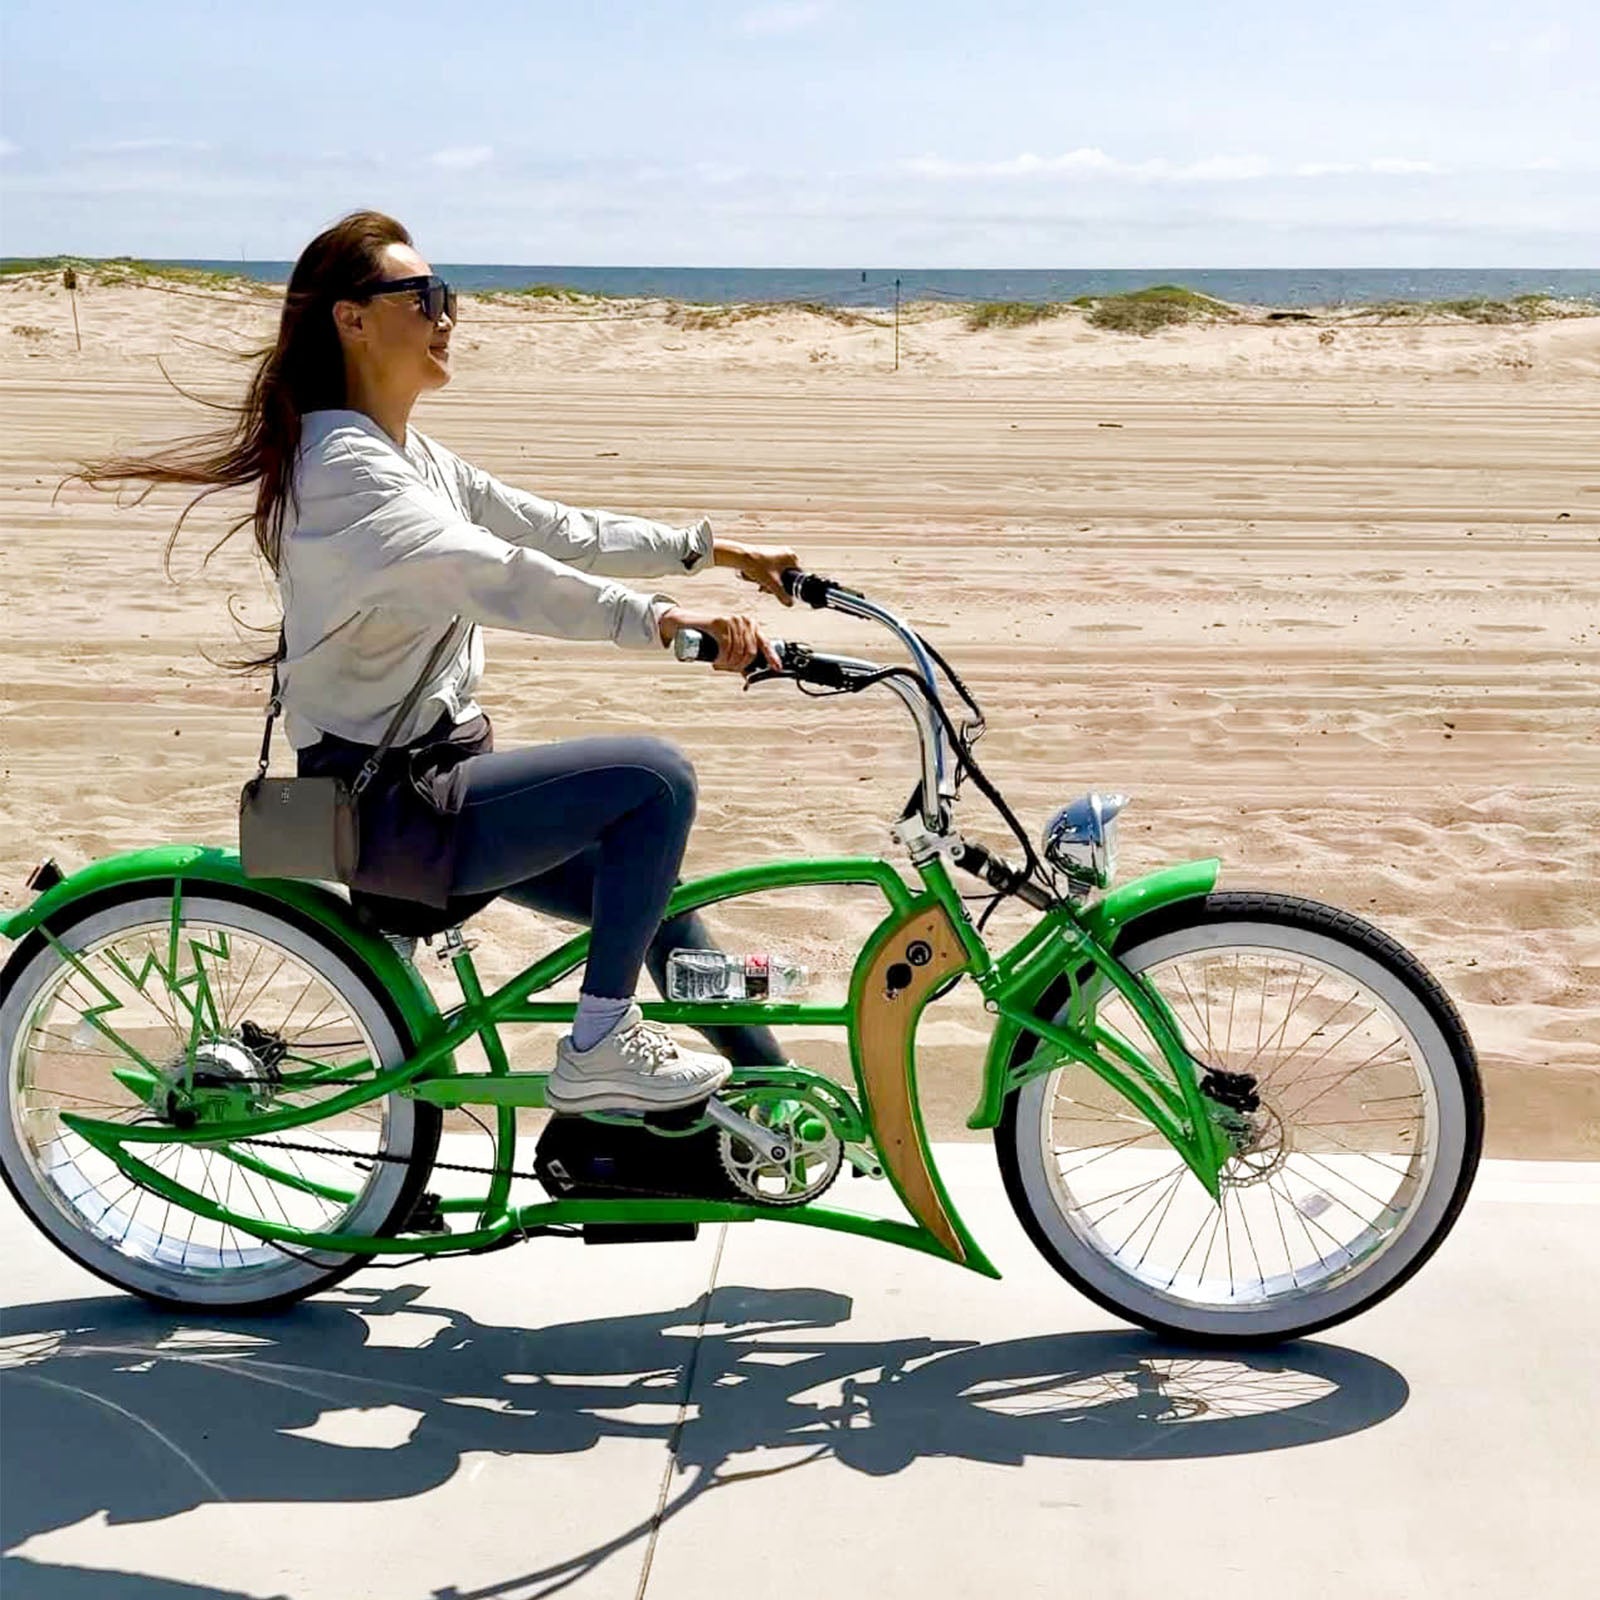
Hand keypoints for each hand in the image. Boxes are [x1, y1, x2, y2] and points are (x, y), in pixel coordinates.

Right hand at [657, 607, 782, 672]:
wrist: (688, 624)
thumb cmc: (709, 636)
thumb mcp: (729, 645)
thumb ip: (740, 656)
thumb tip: (750, 675)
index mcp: (752, 626)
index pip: (765, 643)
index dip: (771, 657)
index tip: (776, 668)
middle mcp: (745, 621)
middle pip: (751, 652)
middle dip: (739, 666)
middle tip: (727, 668)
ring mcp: (733, 620)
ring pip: (738, 652)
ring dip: (729, 664)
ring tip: (720, 664)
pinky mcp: (721, 622)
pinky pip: (727, 647)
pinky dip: (722, 658)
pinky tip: (717, 661)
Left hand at [713, 538, 799, 604]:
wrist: (741, 557)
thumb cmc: (757, 565)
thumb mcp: (772, 584)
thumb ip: (782, 596)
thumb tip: (789, 603)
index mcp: (792, 557)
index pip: (796, 577)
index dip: (789, 586)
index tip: (780, 590)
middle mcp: (786, 553)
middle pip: (786, 576)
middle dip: (776, 584)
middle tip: (767, 587)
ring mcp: (777, 552)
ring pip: (777, 573)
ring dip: (770, 581)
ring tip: (761, 582)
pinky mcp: (768, 554)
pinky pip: (771, 569)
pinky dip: (766, 575)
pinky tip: (759, 578)